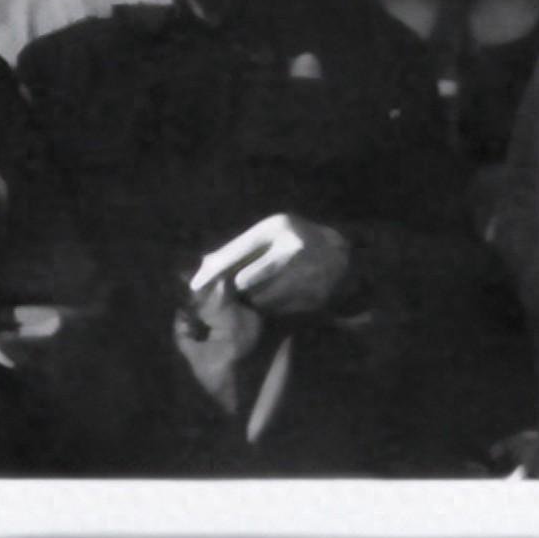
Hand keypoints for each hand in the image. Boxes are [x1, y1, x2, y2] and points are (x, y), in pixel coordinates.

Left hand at [189, 213, 350, 315]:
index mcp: (277, 227)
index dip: (212, 273)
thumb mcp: (271, 235)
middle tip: (233, 293)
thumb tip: (202, 267)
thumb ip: (239, 249)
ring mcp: (304, 272)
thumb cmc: (298, 242)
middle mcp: (290, 248)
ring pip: (259, 299)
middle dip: (235, 291)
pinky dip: (272, 309)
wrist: (344, 258)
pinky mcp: (312, 294)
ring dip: (253, 301)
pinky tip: (281, 299)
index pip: (234, 254)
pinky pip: (277, 310)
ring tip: (264, 292)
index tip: (194, 287)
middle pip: (244, 282)